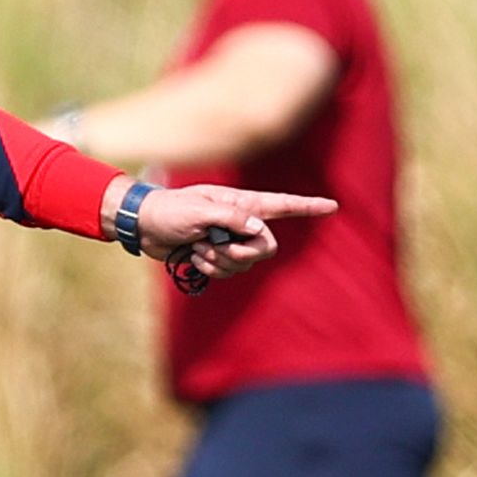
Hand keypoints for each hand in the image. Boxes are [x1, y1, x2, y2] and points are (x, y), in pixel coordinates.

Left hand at [135, 183, 336, 278]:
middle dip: (243, 253)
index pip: (282, 204)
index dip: (308, 206)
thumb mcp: (199, 210)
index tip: (333, 206)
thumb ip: (231, 218)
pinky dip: (211, 269)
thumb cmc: (169, 210)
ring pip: (246, 264)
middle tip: (217, 246)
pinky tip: (193, 257)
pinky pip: (229, 272)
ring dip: (220, 261)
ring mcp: (229, 240)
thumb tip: (257, 229)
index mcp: (242, 204)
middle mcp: (240, 222)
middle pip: (266, 247)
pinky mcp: (217, 256)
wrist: (144, 225)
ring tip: (198, 248)